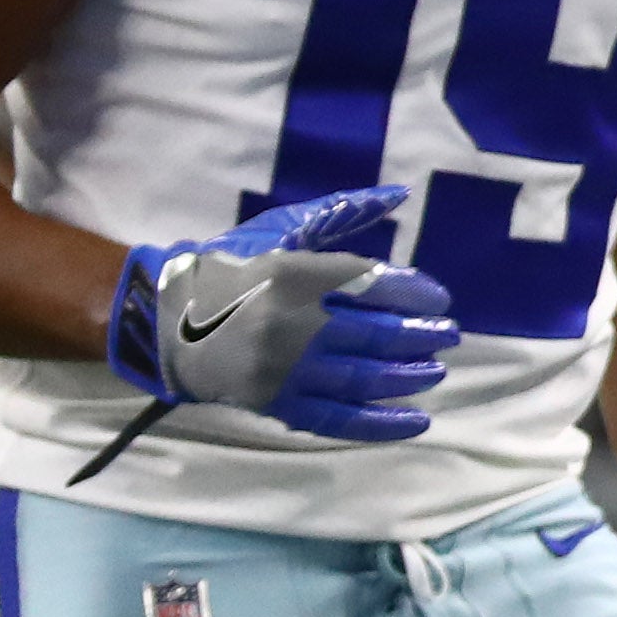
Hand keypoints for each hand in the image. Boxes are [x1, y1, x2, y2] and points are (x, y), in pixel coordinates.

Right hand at [109, 186, 456, 441]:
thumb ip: (344, 211)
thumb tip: (400, 193)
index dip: (413, 293)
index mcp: (295, 274)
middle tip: (450, 337)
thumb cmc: (235, 268)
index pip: (372, 284)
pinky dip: (379, 423)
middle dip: (420, 337)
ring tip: (435, 372)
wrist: (167, 320)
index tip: (439, 300)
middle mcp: (292, 324)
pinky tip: (416, 421)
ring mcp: (283, 369)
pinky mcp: (275, 402)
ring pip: (360, 378)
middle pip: (374, 334)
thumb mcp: (285, 228)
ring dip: (407, 377)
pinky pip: (336, 418)